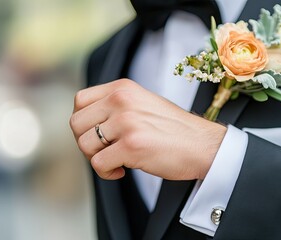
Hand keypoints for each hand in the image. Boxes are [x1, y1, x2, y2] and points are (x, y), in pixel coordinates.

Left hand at [70, 79, 226, 180]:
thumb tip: (85, 123)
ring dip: (97, 158)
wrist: (203, 145)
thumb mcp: (142, 104)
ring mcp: (126, 122)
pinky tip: (123, 170)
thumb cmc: (174, 130)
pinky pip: (98, 164)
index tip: (98, 134)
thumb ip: (115, 106)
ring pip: (85, 145)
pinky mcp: (131, 145)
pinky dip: (107, 172)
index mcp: (123, 88)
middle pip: (76, 124)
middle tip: (105, 151)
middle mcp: (121, 100)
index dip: (84, 122)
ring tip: (117, 160)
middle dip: (87, 142)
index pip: (79, 100)